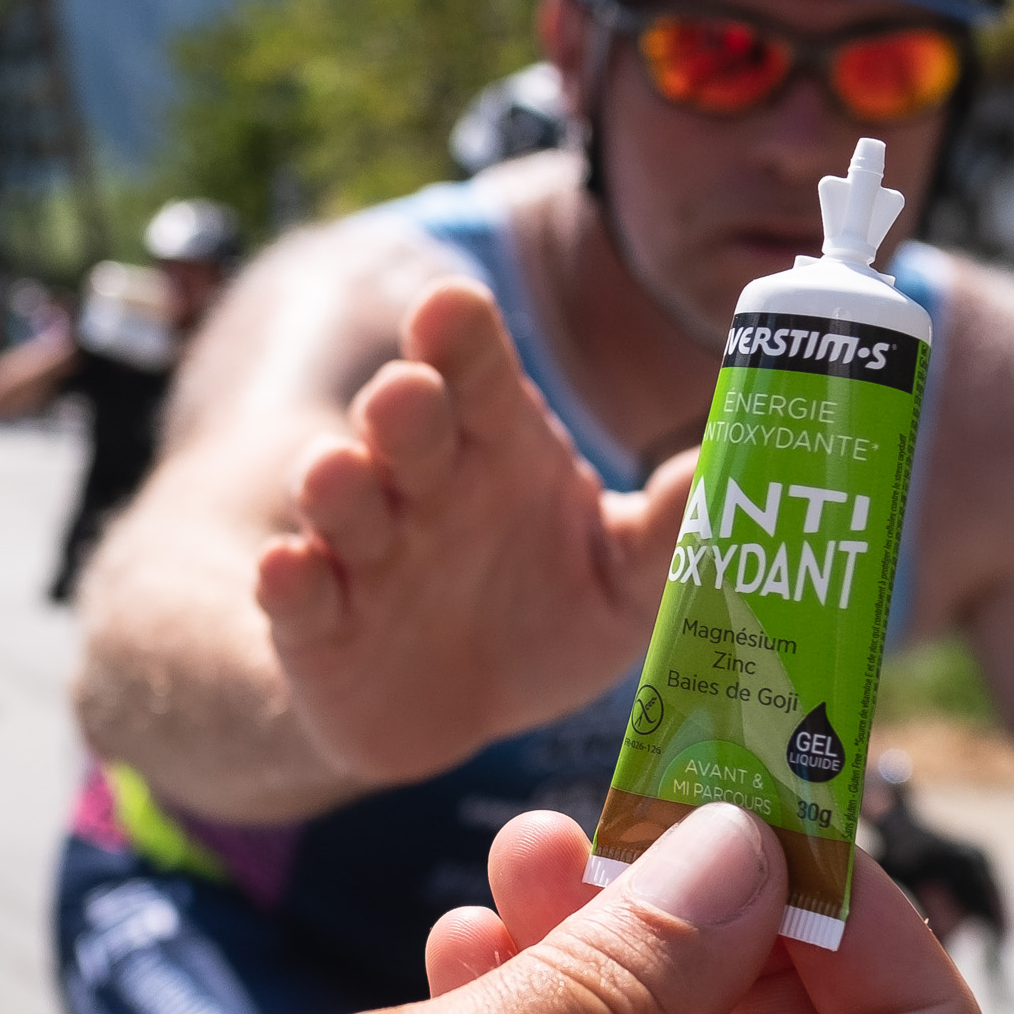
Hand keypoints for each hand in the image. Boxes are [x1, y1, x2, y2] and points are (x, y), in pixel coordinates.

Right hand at [254, 280, 695, 787]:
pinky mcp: (314, 623)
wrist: (448, 708)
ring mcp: (360, 547)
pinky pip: (293, 594)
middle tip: (407, 393)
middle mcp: (420, 480)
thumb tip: (725, 467)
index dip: (458, 335)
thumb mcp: (623, 581)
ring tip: (338, 475)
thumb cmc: (546, 614)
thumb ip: (667, 532)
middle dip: (399, 404)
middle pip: (401, 420)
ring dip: (333, 481)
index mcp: (495, 445)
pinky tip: (288, 572)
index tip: (451, 305)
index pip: (474, 368)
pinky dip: (288, 580)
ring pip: (336, 495)